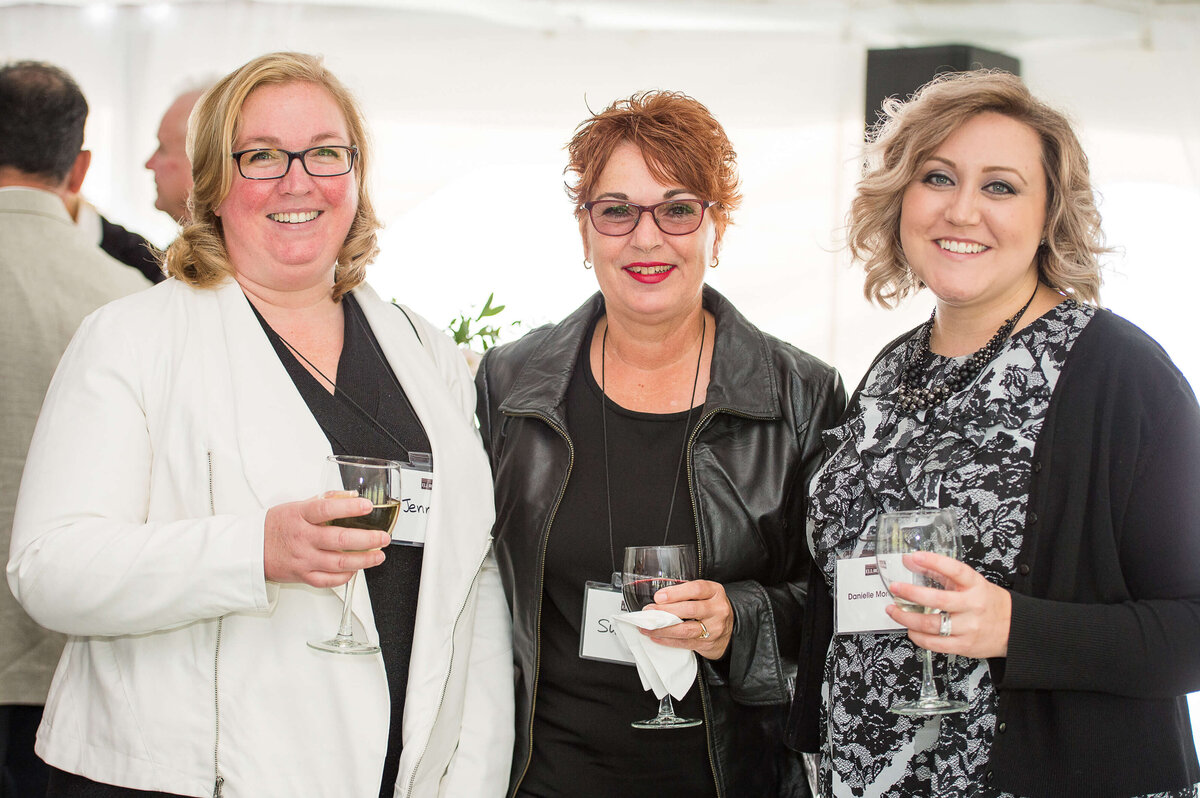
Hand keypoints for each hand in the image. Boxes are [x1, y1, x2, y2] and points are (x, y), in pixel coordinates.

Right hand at [263, 492, 389, 587]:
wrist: (251, 550)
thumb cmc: (276, 526)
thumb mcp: (296, 506)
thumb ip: (325, 500)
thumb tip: (351, 495)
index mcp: (299, 516)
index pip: (326, 509)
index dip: (348, 507)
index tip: (367, 506)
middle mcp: (302, 538)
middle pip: (339, 540)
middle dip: (367, 540)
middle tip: (383, 537)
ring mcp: (303, 559)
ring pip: (338, 563)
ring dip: (363, 560)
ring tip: (378, 555)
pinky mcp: (303, 576)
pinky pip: (329, 581)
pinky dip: (346, 576)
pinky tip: (356, 569)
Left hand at [643, 579, 732, 660]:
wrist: (729, 630)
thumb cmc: (711, 608)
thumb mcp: (705, 595)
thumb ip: (687, 594)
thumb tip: (659, 599)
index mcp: (715, 592)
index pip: (696, 589)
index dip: (676, 593)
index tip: (659, 597)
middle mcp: (717, 609)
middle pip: (690, 610)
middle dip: (665, 611)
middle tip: (649, 612)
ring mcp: (714, 628)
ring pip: (685, 629)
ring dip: (663, 629)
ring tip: (648, 627)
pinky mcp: (707, 643)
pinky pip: (684, 643)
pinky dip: (668, 640)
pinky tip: (656, 637)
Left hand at [885, 550, 1011, 658]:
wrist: (1014, 629)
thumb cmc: (988, 603)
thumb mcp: (970, 583)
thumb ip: (940, 572)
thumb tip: (911, 561)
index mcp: (975, 586)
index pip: (955, 570)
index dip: (935, 562)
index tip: (915, 557)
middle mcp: (972, 606)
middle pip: (938, 600)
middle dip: (911, 594)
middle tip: (895, 588)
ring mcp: (968, 627)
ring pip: (932, 625)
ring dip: (907, 618)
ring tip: (894, 611)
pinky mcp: (964, 646)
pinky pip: (935, 644)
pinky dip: (918, 637)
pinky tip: (911, 630)